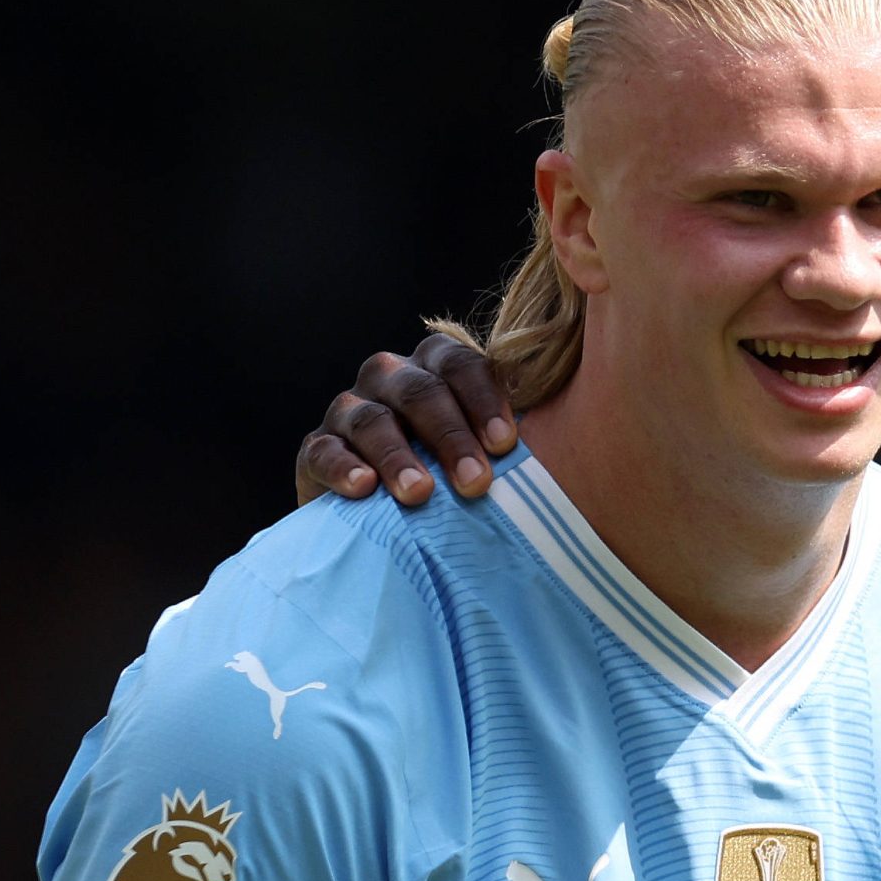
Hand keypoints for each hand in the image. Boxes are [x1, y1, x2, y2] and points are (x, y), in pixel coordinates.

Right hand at [294, 333, 513, 507]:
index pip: (460, 365)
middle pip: (419, 391)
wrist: (383, 514)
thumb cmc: (450, 478)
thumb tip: (564, 453)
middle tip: (475, 483)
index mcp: (435, 369)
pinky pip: (324, 450)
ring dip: (398, 456)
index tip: (505, 444)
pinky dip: (343, 467)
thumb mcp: (481, 454)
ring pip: (372, 420)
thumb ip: (506, 443)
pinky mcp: (316, 448)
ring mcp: (349, 410)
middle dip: (450, 437)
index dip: (483, 400)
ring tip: (420, 493)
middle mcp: (390, 378)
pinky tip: (363, 488)